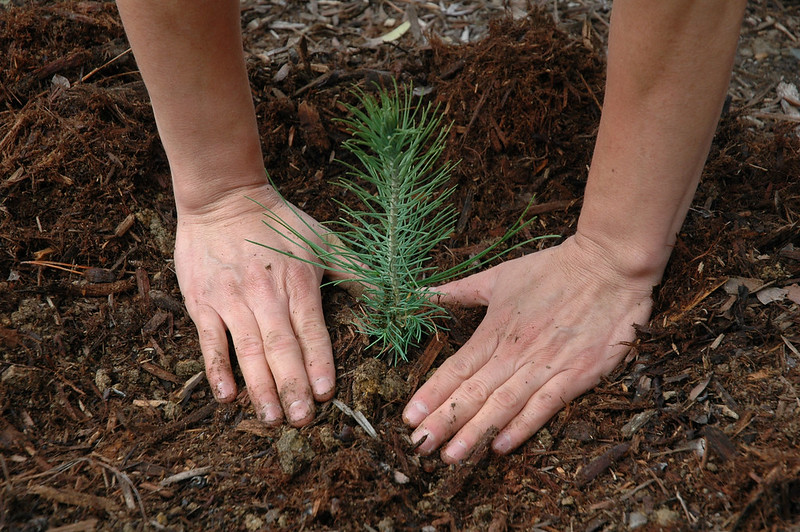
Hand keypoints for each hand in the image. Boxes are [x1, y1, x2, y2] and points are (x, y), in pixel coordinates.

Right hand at [174, 183, 336, 426]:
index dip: (318, 362)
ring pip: (247, 350)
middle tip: (301, 420)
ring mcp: (231, 299)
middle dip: (292, 386)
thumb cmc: (278, 221)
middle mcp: (265, 293)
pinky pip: (210, 340)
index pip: (311, 329)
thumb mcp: (323, 239)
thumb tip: (391, 296)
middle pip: (280, 346)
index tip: (326, 393)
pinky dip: (217, 369)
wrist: (222, 197)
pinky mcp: (203, 301)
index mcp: (298, 282)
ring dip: (260, 386)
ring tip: (271, 418)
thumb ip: (355, 271)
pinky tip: (227, 396)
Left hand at [402, 234, 657, 461]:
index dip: (431, 395)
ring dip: (475, 432)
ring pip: (503, 405)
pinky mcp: (577, 375)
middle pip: (473, 393)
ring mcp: (546, 365)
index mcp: (495, 330)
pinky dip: (522, 427)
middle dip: (444, 422)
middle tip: (419, 447)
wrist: (609, 265)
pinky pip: (545, 406)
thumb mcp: (499, 275)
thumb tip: (421, 293)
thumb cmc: (552, 269)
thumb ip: (459, 290)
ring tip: (451, 456)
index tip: (408, 418)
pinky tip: (500, 447)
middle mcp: (515, 352)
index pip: (456, 368)